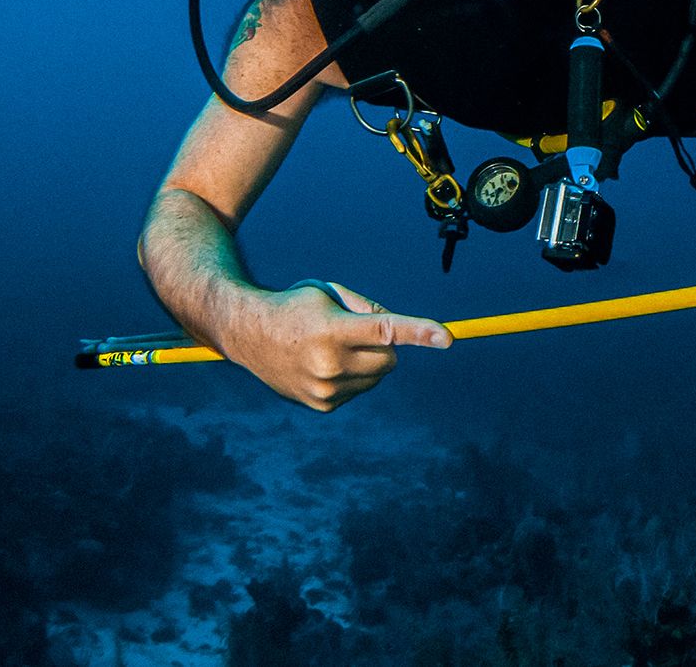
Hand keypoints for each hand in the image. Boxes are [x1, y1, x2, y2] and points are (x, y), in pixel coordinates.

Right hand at [227, 281, 451, 411]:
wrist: (248, 335)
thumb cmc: (295, 306)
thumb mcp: (330, 292)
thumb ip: (369, 308)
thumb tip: (400, 332)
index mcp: (332, 329)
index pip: (385, 330)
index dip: (419, 332)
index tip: (447, 338)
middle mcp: (329, 363)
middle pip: (390, 357)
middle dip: (384, 344)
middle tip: (352, 331)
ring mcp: (325, 388)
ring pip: (378, 375)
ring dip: (368, 360)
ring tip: (331, 347)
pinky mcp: (323, 404)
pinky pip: (361, 388)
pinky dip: (354, 376)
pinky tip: (324, 365)